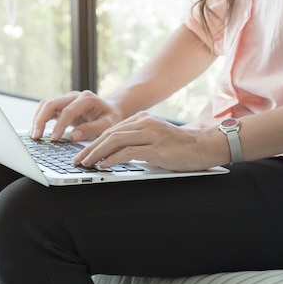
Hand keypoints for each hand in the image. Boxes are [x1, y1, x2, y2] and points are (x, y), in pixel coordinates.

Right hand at [30, 90, 123, 140]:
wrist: (111, 109)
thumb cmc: (111, 117)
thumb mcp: (108, 124)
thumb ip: (92, 129)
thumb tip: (74, 136)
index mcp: (86, 98)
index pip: (68, 111)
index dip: (59, 125)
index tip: (54, 139)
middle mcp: (74, 96)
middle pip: (51, 104)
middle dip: (41, 120)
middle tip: (36, 136)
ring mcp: (66, 100)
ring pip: (46, 105)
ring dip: (37, 119)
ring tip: (34, 135)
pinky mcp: (62, 106)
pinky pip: (47, 110)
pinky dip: (40, 119)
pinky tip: (36, 131)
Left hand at [73, 112, 227, 171]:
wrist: (204, 147)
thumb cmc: (180, 147)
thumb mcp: (155, 139)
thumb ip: (136, 142)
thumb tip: (112, 155)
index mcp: (142, 119)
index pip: (112, 130)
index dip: (94, 142)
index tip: (82, 153)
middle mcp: (144, 123)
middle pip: (109, 134)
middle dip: (90, 148)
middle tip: (78, 160)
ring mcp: (151, 134)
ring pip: (115, 140)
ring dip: (97, 153)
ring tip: (86, 163)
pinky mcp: (156, 147)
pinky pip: (128, 151)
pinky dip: (113, 158)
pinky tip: (104, 165)